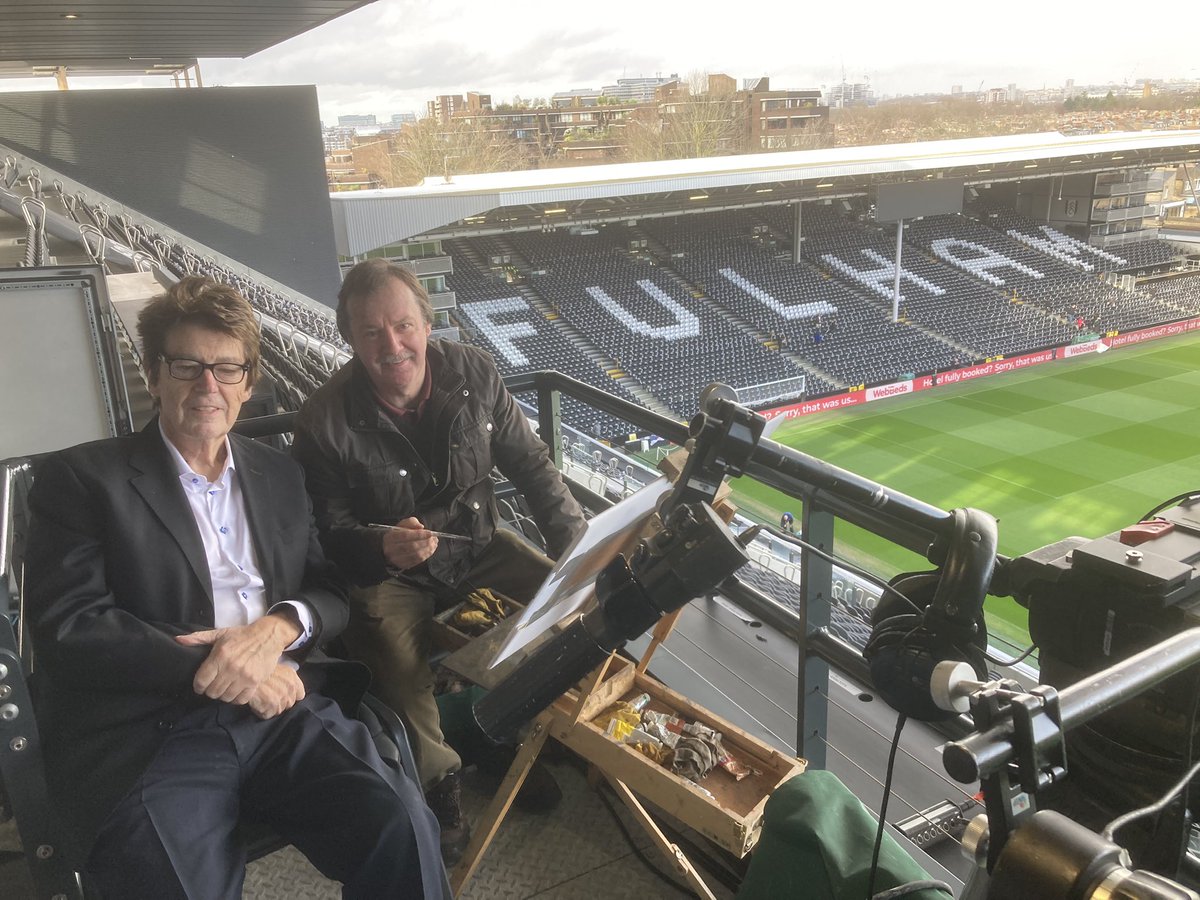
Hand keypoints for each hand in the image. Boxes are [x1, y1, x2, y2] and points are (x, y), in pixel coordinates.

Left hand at [176, 614, 300, 703]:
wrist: (268, 636)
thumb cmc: (242, 635)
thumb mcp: (220, 633)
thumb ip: (198, 638)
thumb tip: (178, 639)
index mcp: (219, 655)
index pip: (201, 681)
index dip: (198, 686)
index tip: (200, 686)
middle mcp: (230, 667)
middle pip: (212, 692)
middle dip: (210, 690)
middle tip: (213, 686)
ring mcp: (244, 676)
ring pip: (225, 697)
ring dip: (223, 695)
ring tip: (224, 688)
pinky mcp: (255, 682)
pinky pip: (240, 699)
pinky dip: (236, 699)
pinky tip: (235, 692)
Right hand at [247, 664, 304, 718]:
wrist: (244, 672)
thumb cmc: (258, 671)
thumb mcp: (276, 670)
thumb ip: (287, 680)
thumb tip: (290, 693)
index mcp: (292, 677)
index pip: (300, 695)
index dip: (291, 697)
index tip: (284, 697)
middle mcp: (290, 686)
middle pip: (289, 705)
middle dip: (279, 703)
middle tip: (268, 697)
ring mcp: (282, 695)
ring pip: (278, 711)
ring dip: (269, 708)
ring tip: (261, 699)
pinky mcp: (272, 704)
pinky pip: (267, 715)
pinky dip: (260, 711)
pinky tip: (256, 702)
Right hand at [379, 517, 438, 570]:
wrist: (390, 548)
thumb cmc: (399, 534)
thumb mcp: (402, 525)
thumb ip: (411, 522)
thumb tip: (421, 527)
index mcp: (390, 537)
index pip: (405, 535)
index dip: (419, 534)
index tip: (430, 533)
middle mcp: (391, 549)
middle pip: (412, 546)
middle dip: (425, 542)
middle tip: (434, 538)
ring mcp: (396, 559)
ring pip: (415, 555)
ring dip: (428, 549)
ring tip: (434, 543)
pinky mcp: (402, 565)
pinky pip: (417, 561)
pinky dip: (426, 555)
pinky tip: (430, 550)